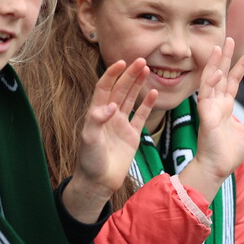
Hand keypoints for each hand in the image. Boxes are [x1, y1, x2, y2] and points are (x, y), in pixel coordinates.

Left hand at [63, 59, 156, 221]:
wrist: (99, 181)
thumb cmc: (90, 160)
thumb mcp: (89, 139)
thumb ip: (98, 120)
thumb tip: (112, 105)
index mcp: (97, 113)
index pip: (104, 88)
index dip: (112, 74)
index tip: (121, 62)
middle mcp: (109, 115)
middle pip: (120, 89)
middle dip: (129, 74)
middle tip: (141, 61)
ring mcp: (121, 124)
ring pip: (131, 99)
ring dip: (138, 84)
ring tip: (148, 70)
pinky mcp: (132, 135)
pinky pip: (141, 116)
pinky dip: (147, 104)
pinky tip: (154, 93)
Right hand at [179, 39, 243, 200]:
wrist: (218, 168)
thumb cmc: (230, 152)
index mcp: (225, 106)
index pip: (233, 80)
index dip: (241, 66)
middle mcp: (216, 104)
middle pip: (221, 75)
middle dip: (225, 57)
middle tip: (229, 38)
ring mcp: (209, 108)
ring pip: (211, 80)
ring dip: (215, 64)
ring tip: (219, 47)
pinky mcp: (205, 116)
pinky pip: (206, 95)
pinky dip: (211, 83)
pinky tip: (218, 71)